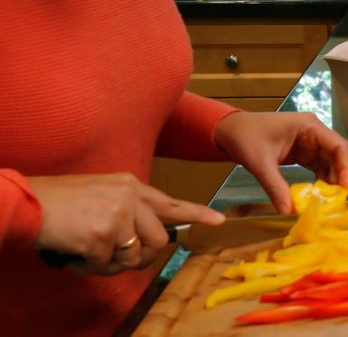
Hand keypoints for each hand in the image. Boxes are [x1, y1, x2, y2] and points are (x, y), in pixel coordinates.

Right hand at [27, 174, 224, 275]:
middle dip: (139, 257)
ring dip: (111, 264)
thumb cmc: (57, 203)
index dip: (196, 214)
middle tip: (113, 258)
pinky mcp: (104, 234)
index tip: (218, 220)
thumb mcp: (99, 195)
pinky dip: (88, 267)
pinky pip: (106, 265)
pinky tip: (74, 253)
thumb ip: (126, 211)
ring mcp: (119, 213)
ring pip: (134, 256)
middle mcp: (130, 195)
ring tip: (87, 251)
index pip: (170, 202)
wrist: (25, 202)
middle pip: (157, 240)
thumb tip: (142, 242)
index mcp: (130, 185)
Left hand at [214, 112, 347, 214]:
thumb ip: (275, 187)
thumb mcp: (260, 163)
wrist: (229, 131)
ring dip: (330, 182)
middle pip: (337, 156)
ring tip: (328, 203)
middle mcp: (313, 133)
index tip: (344, 191)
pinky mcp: (302, 153)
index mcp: (309, 126)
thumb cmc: (244, 137)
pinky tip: (317, 196)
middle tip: (337, 202)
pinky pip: (317, 168)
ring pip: (329, 164)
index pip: (338, 146)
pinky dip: (319, 182)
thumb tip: (288, 211)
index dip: (346, 169)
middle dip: (339, 179)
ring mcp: (309, 143)